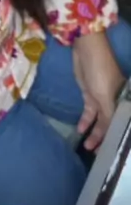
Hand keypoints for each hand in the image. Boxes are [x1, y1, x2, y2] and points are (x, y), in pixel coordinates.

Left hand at [73, 32, 124, 150]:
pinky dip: (85, 122)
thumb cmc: (100, 71)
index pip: (122, 123)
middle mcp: (115, 101)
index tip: (112, 154)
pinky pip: (89, 112)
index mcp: (124, 101)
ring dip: (93, 133)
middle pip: (111, 124)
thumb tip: (112, 133)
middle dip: (104, 139)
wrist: (86, 49)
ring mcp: (101, 98)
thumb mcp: (105, 95)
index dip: (117, 138)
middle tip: (96, 154)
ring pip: (99, 120)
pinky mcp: (89, 94)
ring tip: (87, 147)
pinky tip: (80, 130)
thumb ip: (109, 116)